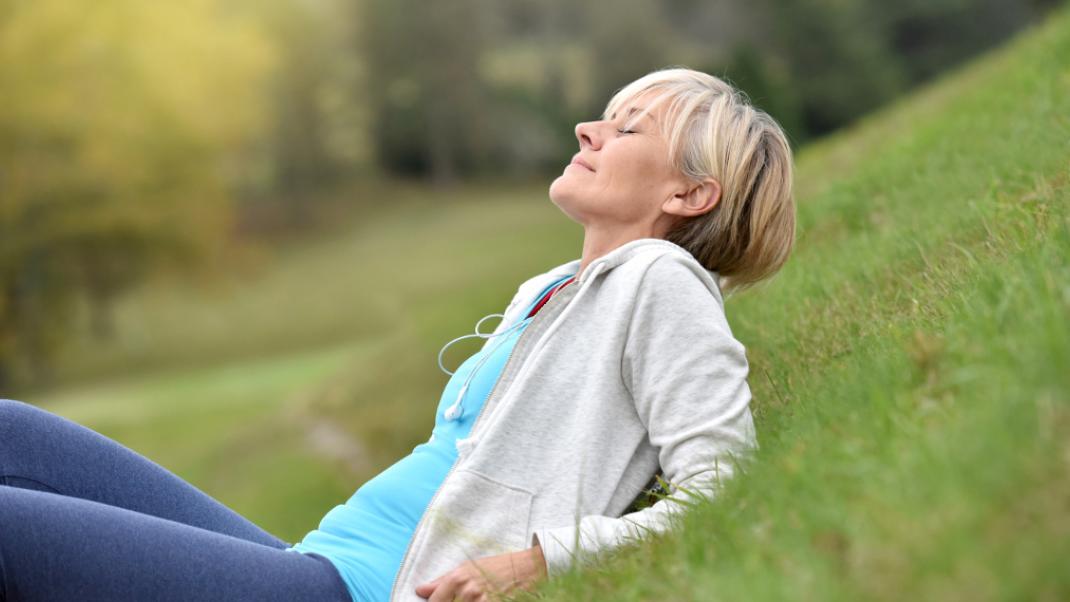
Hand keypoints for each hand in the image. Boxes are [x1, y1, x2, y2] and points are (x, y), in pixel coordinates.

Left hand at [415, 544, 547, 600]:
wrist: (527, 569)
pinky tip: (482, 601)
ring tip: (475, 599)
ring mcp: (482, 601)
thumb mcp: (467, 568)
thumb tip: (420, 590)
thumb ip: (442, 581)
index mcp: (457, 578)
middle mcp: (467, 591)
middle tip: (462, 599)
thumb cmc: (496, 567)